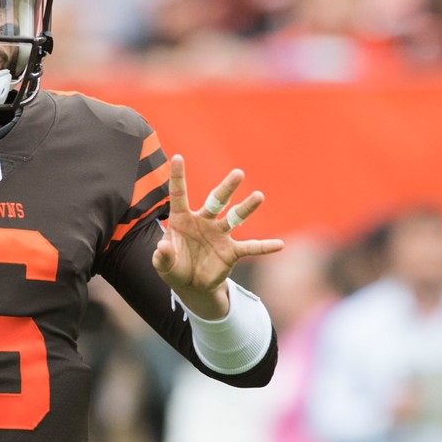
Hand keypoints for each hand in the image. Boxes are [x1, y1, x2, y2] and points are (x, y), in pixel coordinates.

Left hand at [152, 154, 283, 317]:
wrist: (191, 284)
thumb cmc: (174, 267)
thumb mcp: (163, 264)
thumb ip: (162, 255)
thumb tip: (163, 246)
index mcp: (182, 219)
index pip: (179, 194)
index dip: (178, 176)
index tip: (177, 156)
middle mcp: (204, 221)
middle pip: (216, 200)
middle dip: (227, 187)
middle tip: (238, 174)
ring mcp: (220, 235)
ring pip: (235, 217)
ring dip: (247, 208)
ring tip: (259, 196)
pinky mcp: (232, 251)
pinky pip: (251, 247)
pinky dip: (265, 247)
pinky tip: (279, 245)